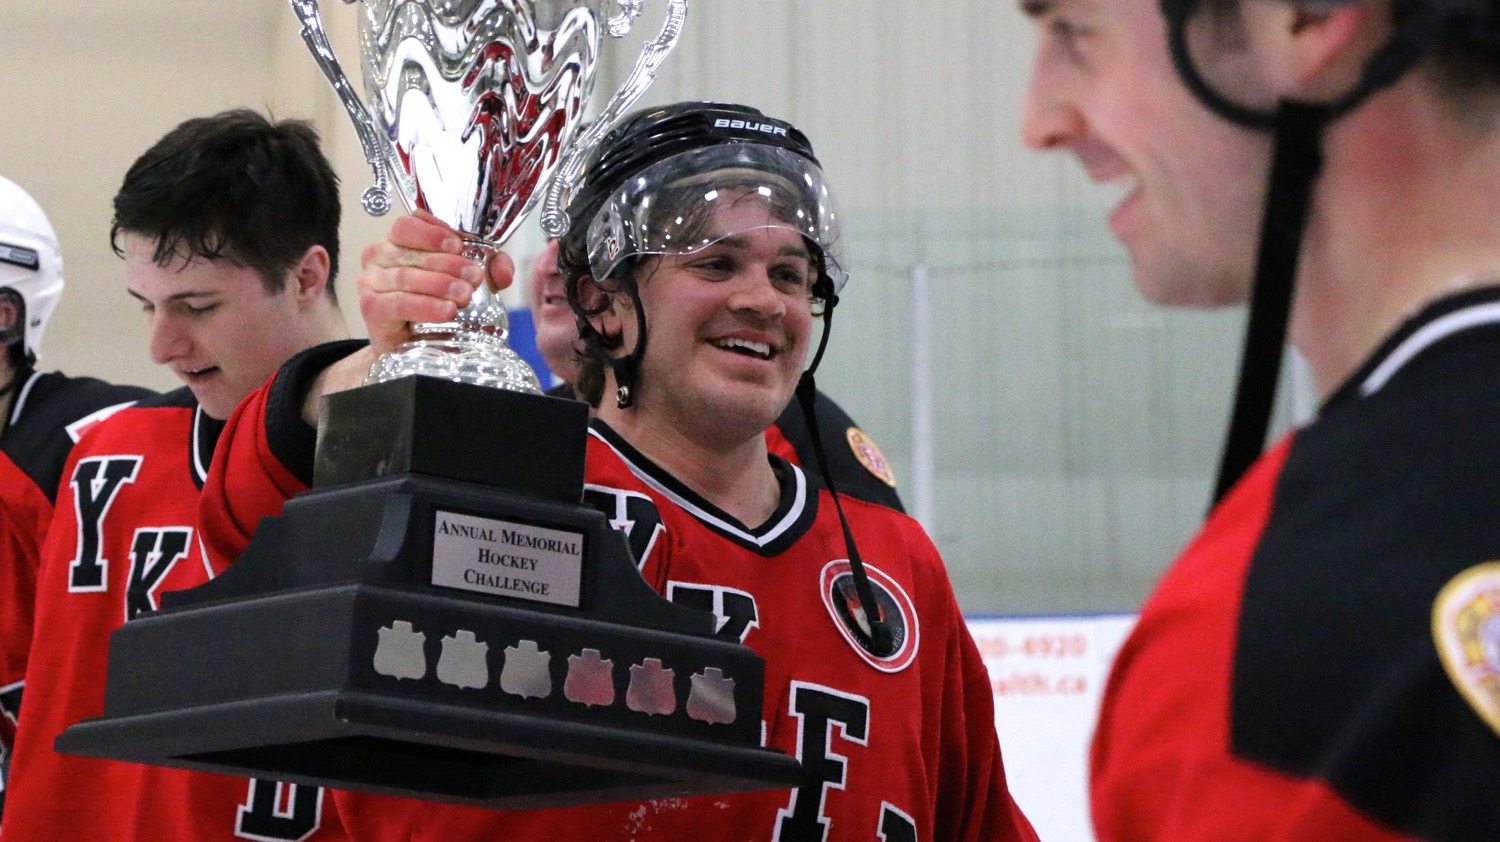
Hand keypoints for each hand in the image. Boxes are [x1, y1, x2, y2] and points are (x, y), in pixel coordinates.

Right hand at [298, 211, 516, 425]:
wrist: (415, 344)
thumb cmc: (436, 303)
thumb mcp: (467, 279)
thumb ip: (490, 267)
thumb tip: (503, 269)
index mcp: (399, 239)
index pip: (409, 224)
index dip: (434, 233)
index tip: (459, 246)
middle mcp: (379, 255)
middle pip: (411, 252)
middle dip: (448, 264)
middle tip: (474, 277)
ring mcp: (370, 281)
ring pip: (405, 277)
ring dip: (439, 285)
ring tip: (465, 295)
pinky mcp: (370, 307)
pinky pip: (398, 303)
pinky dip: (424, 306)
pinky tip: (447, 311)